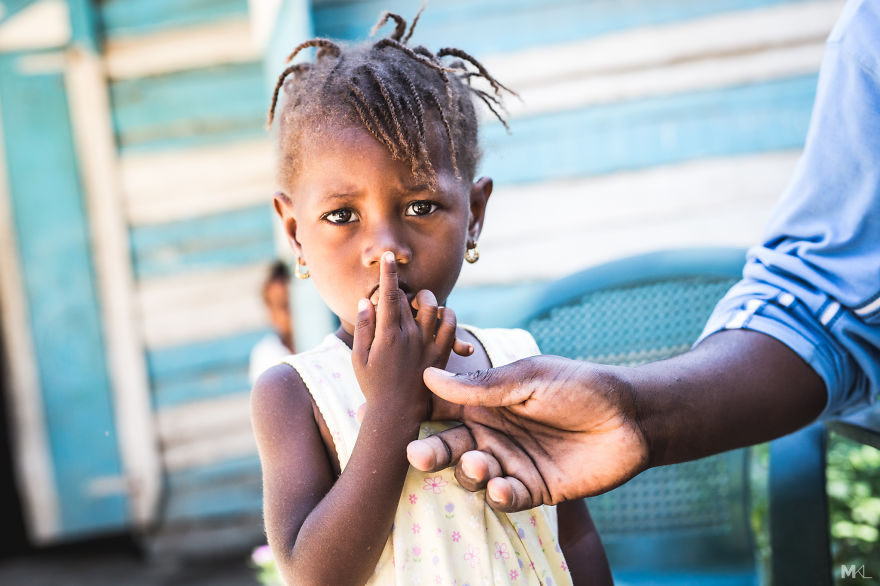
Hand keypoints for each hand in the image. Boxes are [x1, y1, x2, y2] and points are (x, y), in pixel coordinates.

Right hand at [351, 251, 468, 421]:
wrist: (396, 415)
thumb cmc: (372, 386)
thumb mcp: (358, 358)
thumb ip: (363, 328)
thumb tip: (366, 301)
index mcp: (387, 335)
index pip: (388, 294)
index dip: (389, 272)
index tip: (389, 256)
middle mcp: (410, 336)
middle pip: (410, 297)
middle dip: (401, 291)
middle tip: (394, 299)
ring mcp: (428, 344)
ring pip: (435, 306)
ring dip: (426, 299)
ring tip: (418, 305)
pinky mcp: (441, 354)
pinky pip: (451, 324)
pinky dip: (446, 315)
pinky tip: (438, 317)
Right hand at [406, 355, 649, 511]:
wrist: (632, 417)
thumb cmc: (580, 386)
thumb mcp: (530, 377)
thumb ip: (482, 386)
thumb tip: (428, 375)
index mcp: (485, 402)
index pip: (440, 408)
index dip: (412, 412)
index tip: (377, 412)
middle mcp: (491, 433)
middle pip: (448, 446)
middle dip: (430, 451)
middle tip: (416, 454)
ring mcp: (510, 462)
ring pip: (472, 474)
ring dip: (469, 472)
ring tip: (481, 465)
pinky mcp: (532, 489)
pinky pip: (506, 498)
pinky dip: (500, 495)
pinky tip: (502, 487)